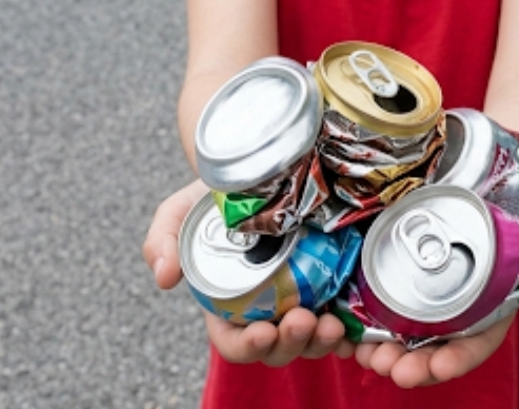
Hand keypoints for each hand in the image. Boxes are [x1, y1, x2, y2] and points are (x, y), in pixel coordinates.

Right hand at [142, 179, 355, 365]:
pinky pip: (344, 318)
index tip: (263, 331)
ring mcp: (302, 299)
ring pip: (313, 339)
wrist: (258, 169)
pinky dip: (351, 328)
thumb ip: (163, 240)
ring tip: (332, 324)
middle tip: (304, 321)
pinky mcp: (333, 285)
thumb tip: (164, 278)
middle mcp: (266, 310)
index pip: (235, 343)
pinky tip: (355, 320)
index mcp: (228, 307)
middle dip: (292, 343)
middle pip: (278, 348)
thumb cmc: (214, 198)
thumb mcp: (181, 213)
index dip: (248, 346)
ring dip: (323, 340)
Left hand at [352, 217, 518, 387]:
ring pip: (397, 331)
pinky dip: (356, 320)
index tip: (437, 368)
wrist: (491, 172)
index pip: (475, 343)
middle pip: (430, 346)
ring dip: (378, 351)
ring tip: (362, 357)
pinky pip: (372, 302)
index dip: (456, 359)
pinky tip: (339, 329)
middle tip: (388, 369)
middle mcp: (454, 306)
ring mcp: (422, 290)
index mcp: (490, 308)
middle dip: (411, 364)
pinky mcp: (393, 269)